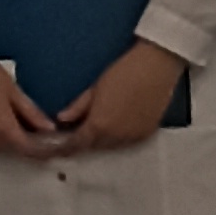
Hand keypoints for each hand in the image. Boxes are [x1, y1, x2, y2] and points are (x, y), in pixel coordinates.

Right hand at [0, 49, 60, 159]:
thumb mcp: (9, 89)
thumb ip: (30, 111)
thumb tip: (49, 129)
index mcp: (2, 129)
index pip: (30, 149)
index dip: (47, 150)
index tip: (60, 146)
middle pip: (17, 151)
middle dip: (34, 146)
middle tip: (50, 136)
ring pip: (4, 148)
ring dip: (19, 142)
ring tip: (34, 130)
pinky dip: (4, 137)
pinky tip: (12, 127)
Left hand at [52, 38, 188, 156]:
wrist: (157, 67)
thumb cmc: (124, 72)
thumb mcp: (95, 88)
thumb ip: (78, 107)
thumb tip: (62, 119)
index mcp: (99, 126)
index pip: (77, 144)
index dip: (65, 147)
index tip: (58, 145)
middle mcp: (116, 137)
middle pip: (94, 147)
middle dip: (84, 142)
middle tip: (76, 133)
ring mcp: (133, 137)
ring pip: (111, 147)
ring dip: (101, 141)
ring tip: (97, 128)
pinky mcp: (147, 134)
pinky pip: (127, 142)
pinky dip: (118, 138)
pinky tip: (115, 127)